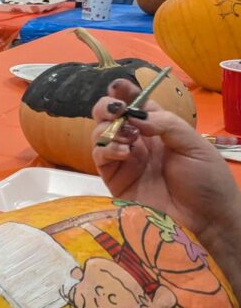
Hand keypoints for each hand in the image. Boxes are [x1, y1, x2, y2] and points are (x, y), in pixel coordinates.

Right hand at [91, 79, 240, 244]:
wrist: (206, 221)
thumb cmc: (208, 182)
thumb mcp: (195, 145)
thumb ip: (166, 124)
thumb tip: (134, 115)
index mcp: (159, 130)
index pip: (136, 105)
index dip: (125, 93)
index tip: (119, 85)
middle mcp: (138, 143)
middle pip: (111, 117)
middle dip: (107, 107)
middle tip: (115, 108)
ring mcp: (125, 162)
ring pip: (100, 134)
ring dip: (109, 129)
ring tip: (128, 137)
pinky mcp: (115, 180)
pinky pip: (100, 158)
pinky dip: (107, 149)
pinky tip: (124, 153)